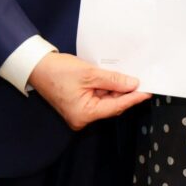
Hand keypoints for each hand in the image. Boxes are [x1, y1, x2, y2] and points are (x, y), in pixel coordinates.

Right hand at [28, 52, 149, 130]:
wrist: (37, 67)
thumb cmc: (58, 71)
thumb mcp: (90, 74)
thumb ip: (113, 80)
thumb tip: (133, 84)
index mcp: (84, 115)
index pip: (116, 107)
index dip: (133, 98)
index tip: (148, 91)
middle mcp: (82, 118)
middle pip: (111, 106)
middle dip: (125, 93)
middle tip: (142, 80)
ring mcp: (80, 112)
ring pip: (105, 101)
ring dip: (116, 89)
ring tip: (128, 76)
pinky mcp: (78, 104)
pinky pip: (98, 97)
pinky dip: (106, 88)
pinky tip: (114, 78)